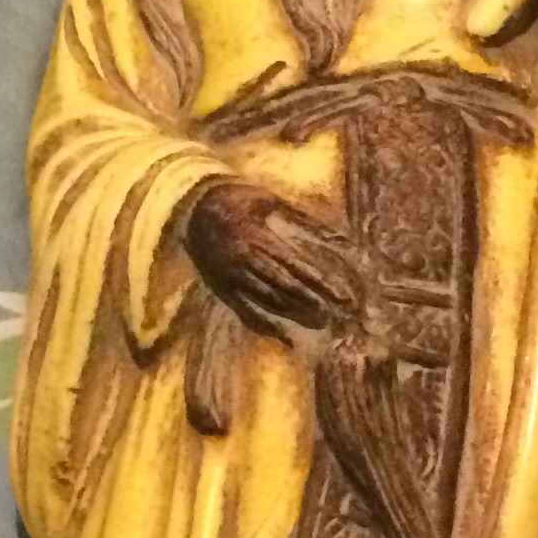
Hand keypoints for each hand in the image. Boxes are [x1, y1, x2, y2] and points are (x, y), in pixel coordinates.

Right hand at [182, 178, 360, 332]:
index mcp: (259, 237)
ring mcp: (232, 276)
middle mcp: (245, 260)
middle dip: (314, 301)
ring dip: (295, 314)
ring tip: (321, 323)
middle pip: (286, 287)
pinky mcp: (222, 288)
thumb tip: (340, 239)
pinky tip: (285, 337)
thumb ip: (305, 223)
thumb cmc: (239, 200)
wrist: (193, 206)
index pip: (298, 265)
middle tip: (339, 315)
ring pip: (268, 301)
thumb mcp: (271, 203)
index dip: (322, 282)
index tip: (344, 295)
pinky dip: (267, 326)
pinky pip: (246, 311)